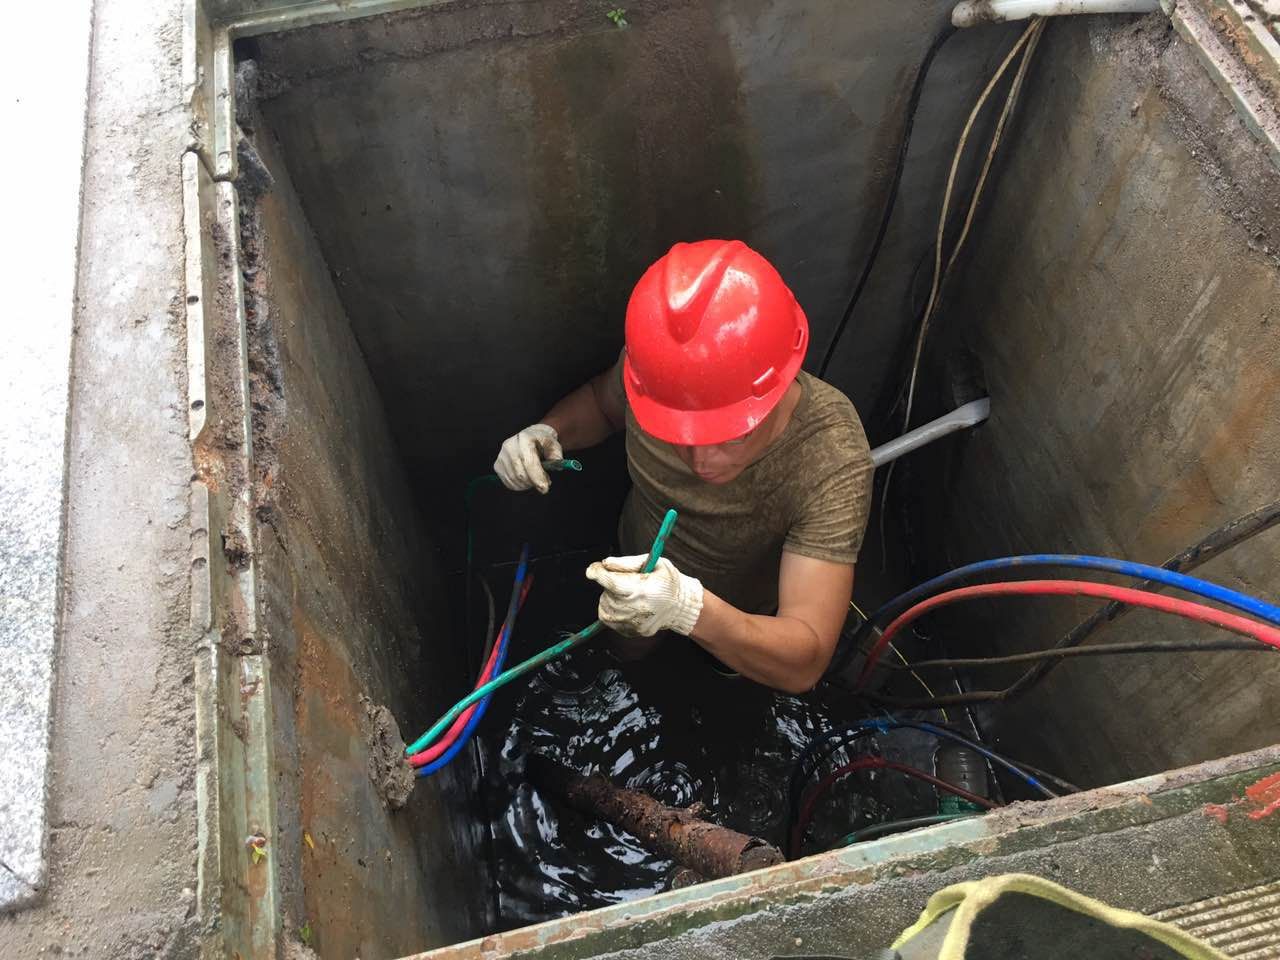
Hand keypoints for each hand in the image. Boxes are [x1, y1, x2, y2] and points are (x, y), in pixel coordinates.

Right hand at [494, 424, 562, 492]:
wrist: (530, 437)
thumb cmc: (543, 443)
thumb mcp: (554, 445)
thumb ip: (556, 456)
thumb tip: (557, 466)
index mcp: (524, 438)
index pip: (529, 462)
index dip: (537, 477)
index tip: (545, 488)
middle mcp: (509, 446)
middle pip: (521, 473)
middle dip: (534, 482)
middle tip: (545, 483)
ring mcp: (501, 456)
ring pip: (514, 480)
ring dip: (528, 485)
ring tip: (536, 479)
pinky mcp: (497, 465)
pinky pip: (508, 482)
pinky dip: (519, 486)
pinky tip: (527, 480)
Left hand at [585, 554, 703, 637]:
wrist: (680, 606)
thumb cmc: (667, 581)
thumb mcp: (654, 563)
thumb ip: (628, 562)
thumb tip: (606, 563)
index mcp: (644, 589)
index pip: (613, 583)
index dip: (599, 574)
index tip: (592, 570)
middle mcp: (638, 609)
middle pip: (607, 595)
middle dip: (608, 585)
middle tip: (623, 581)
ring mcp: (634, 623)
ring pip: (605, 608)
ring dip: (608, 597)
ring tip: (625, 593)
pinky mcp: (632, 631)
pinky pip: (608, 619)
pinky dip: (611, 609)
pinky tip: (624, 604)